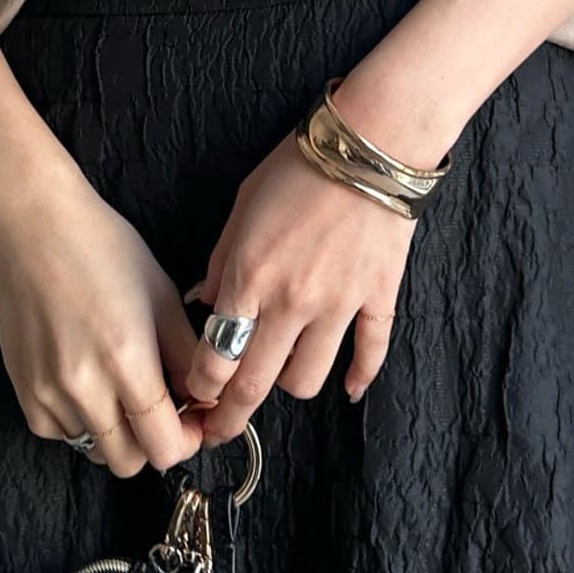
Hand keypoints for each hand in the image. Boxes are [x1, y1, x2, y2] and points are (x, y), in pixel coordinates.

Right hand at [0, 159, 204, 478]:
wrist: (33, 226)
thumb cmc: (102, 247)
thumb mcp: (161, 295)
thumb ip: (185, 355)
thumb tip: (202, 397)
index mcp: (127, 362)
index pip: (165, 446)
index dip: (188, 441)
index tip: (194, 421)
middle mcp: (84, 387)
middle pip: (130, 462)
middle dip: (155, 444)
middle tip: (164, 411)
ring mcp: (48, 393)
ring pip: (95, 451)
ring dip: (118, 435)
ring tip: (124, 393)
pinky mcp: (23, 389)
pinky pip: (60, 433)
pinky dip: (81, 423)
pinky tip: (90, 385)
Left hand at [180, 128, 417, 446]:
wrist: (368, 144)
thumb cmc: (298, 167)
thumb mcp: (242, 207)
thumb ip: (222, 262)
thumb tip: (207, 304)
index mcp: (250, 277)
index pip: (216, 357)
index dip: (201, 388)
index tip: (195, 397)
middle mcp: (292, 301)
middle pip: (257, 384)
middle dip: (231, 415)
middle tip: (221, 428)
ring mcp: (339, 306)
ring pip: (309, 380)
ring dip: (289, 386)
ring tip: (281, 375)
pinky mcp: (378, 299)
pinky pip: (370, 355)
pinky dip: (360, 378)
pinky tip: (350, 390)